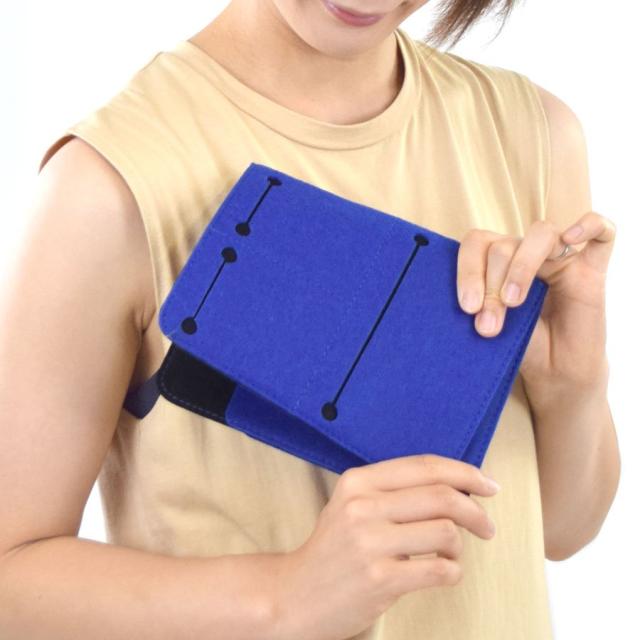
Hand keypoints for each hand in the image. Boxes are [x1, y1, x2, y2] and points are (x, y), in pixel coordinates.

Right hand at [268, 454, 498, 639]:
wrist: (294, 594)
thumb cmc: (334, 549)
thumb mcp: (352, 504)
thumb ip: (394, 490)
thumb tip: (456, 485)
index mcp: (358, 481)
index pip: (425, 467)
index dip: (465, 473)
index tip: (488, 485)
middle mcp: (362, 506)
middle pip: (442, 496)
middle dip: (476, 511)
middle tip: (487, 527)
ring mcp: (369, 542)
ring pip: (446, 532)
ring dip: (459, 546)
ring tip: (450, 555)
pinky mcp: (380, 579)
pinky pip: (440, 570)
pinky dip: (452, 572)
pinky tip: (442, 573)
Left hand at [456, 212, 615, 397]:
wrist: (552, 373)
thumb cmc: (517, 346)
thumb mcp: (490, 325)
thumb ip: (478, 305)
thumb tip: (463, 299)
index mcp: (495, 261)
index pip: (477, 243)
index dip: (467, 270)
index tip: (466, 307)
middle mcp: (525, 254)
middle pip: (504, 244)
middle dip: (491, 285)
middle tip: (488, 324)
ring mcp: (560, 259)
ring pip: (541, 234)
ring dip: (521, 267)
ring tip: (513, 302)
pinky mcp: (592, 270)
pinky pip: (602, 233)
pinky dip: (588, 225)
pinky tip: (571, 237)